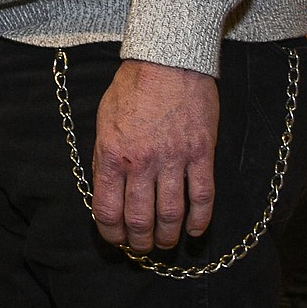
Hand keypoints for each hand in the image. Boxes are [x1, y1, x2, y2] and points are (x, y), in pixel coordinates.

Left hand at [92, 60, 218, 251]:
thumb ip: (105, 157)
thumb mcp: (104, 119)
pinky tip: (195, 231)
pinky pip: (202, 197)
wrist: (167, 60)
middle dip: (139, 241)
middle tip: (142, 247)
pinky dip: (200, 221)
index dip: (111, 232)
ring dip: (168, 236)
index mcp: (111, 153)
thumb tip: (108, 191)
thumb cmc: (133, 87)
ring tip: (166, 242)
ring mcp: (173, 159)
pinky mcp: (200, 153)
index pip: (107, 209)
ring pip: (171, 215)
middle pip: (140, 219)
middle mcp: (141, 162)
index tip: (115, 239)